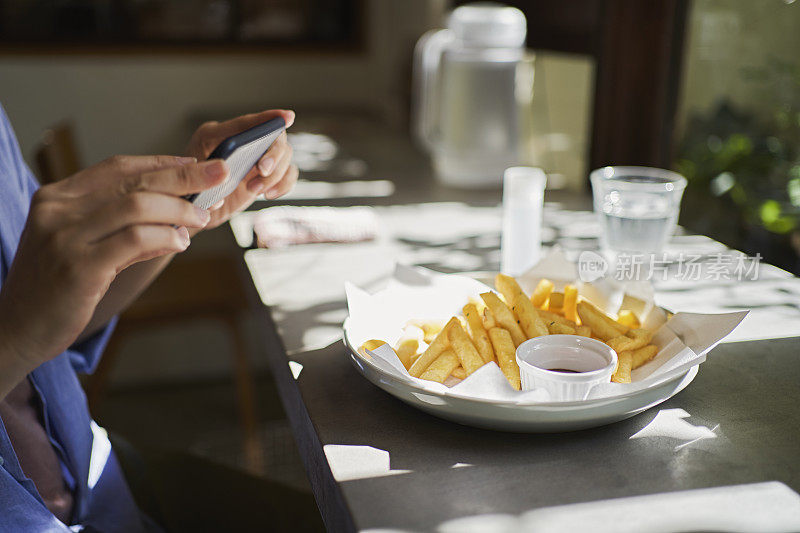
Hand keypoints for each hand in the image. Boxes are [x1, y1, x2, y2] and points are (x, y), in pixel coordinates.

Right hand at [0, 155, 227, 368]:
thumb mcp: (81, 244)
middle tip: (219, 174)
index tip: (195, 164)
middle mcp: (57, 210)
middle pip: (133, 182)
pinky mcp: (79, 267)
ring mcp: (65, 237)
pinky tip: (181, 242)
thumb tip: (176, 212)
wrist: (16, 328)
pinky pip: (135, 240)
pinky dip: (166, 238)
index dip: (161, 163)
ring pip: (137, 206)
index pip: (118, 167)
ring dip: (179, 210)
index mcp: (56, 197)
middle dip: (183, 177)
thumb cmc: (55, 287)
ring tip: (202, 218)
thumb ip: (120, 225)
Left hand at [185, 109, 297, 229]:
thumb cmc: (189, 186)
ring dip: (275, 175)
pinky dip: (283, 185)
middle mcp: (246, 141)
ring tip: (254, 189)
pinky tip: (268, 195)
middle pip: (275, 137)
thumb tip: (226, 168)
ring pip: (285, 156)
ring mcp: (259, 158)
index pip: (249, 121)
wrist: (195, 208)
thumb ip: (204, 168)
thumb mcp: (188, 173)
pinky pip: (288, 175)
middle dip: (273, 154)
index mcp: (222, 134)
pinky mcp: (267, 177)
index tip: (287, 117)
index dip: (270, 117)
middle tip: (262, 169)